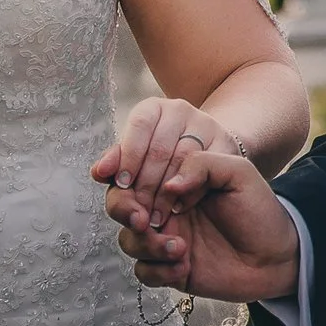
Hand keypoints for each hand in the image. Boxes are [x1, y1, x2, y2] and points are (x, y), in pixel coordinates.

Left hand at [92, 96, 237, 233]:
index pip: (140, 125)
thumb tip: (99, 172)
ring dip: (166, 193)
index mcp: (153, 108)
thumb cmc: (162, 161)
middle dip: (145, 185)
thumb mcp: (137, 158)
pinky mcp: (226, 143)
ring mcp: (206, 124)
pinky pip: (206, 169)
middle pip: (159, 147)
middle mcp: (180, 110)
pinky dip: (190, 191)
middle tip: (137, 212)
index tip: (121, 184)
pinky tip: (179, 206)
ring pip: (183, 159)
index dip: (129, 155)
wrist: (205, 155)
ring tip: (154, 217)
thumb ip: (117, 163)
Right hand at [104, 150, 301, 300]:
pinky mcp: (169, 269)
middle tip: (143, 220)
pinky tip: (185, 266)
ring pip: (129, 240)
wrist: (277, 254)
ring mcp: (165, 239)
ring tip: (181, 247)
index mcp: (176, 180)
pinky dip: (159, 270)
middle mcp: (164, 208)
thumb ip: (203, 164)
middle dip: (123, 211)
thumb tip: (169, 184)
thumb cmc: (259, 209)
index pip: (134, 171)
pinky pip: (144, 271)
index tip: (120, 178)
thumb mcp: (238, 173)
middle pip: (120, 206)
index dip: (120, 172)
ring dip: (147, 244)